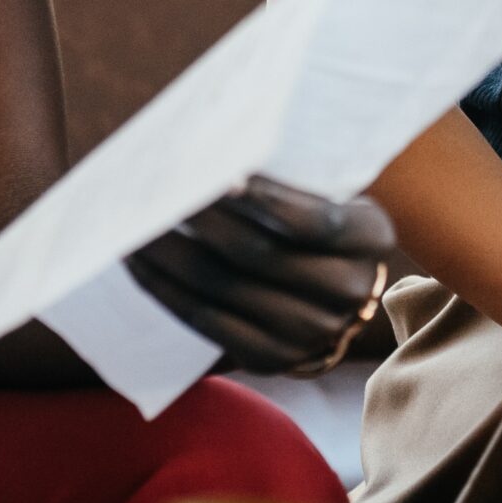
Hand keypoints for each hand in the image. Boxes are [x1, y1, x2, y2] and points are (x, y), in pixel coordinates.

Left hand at [124, 175, 396, 373]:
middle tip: (153, 190)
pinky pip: (207, 323)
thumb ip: (288, 177)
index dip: (265, 199)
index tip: (219, 173)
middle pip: (258, 255)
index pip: (313, 220)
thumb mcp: (330, 191)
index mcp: (369, 237)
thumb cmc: (319, 219)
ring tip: (131, 223)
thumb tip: (213, 143)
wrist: (341, 294)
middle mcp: (348, 292)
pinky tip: (138, 264)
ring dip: (169, 254)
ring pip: (223, 289)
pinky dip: (166, 290)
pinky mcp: (271, 359)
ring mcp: (311, 333)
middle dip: (199, 221)